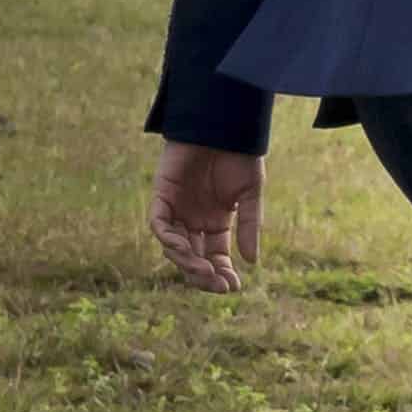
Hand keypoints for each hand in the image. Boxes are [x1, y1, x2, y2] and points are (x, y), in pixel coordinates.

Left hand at [153, 140, 268, 287]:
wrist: (223, 124)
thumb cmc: (239, 155)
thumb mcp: (250, 194)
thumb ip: (249, 226)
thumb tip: (251, 262)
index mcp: (216, 223)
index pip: (215, 258)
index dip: (222, 274)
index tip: (233, 287)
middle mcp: (194, 220)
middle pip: (193, 258)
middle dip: (203, 275)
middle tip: (217, 283)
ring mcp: (177, 209)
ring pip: (175, 246)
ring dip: (186, 261)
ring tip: (202, 268)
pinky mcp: (162, 195)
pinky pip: (159, 224)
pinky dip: (168, 238)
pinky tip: (183, 247)